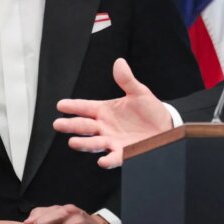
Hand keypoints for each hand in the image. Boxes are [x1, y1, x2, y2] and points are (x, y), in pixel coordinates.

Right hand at [54, 58, 172, 167]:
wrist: (165, 127)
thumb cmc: (149, 111)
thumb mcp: (139, 93)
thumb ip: (127, 80)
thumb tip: (119, 62)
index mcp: (105, 111)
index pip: (85, 108)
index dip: (73, 106)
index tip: (61, 105)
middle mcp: (104, 127)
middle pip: (84, 127)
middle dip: (71, 126)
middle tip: (58, 124)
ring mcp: (112, 141)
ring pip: (93, 143)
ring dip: (83, 144)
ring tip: (72, 142)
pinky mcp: (123, 153)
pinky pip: (113, 158)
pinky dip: (108, 160)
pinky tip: (102, 161)